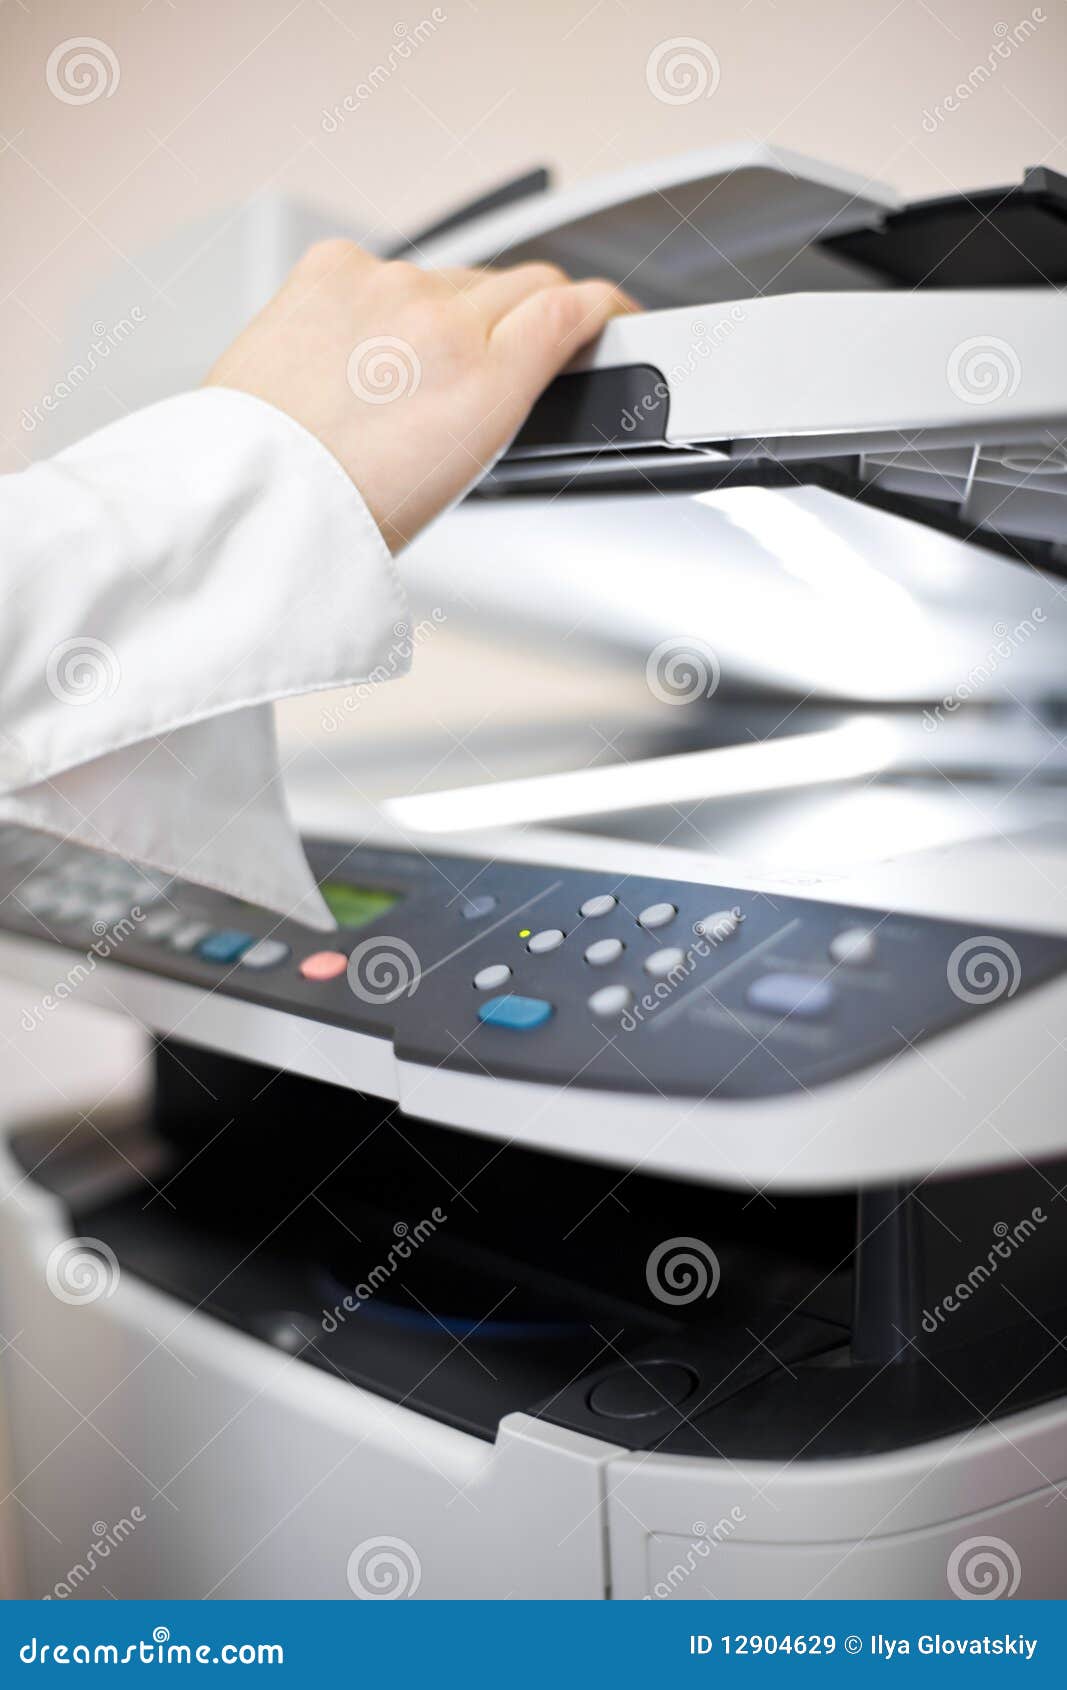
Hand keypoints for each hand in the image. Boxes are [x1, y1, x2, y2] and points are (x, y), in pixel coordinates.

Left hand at [207, 240, 636, 551]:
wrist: (257, 500)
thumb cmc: (348, 509)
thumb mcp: (462, 474)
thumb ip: (508, 399)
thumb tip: (528, 364)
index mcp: (487, 383)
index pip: (572, 307)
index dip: (600, 307)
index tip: (605, 312)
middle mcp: (442, 319)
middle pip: (517, 282)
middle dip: (525, 313)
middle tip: (504, 356)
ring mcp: (384, 285)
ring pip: (447, 278)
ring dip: (446, 313)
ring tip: (407, 380)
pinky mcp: (331, 267)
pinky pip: (380, 268)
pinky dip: (380, 300)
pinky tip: (359, 351)